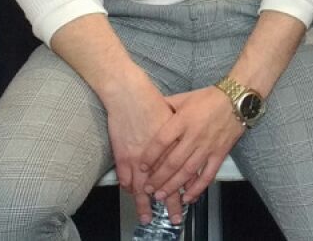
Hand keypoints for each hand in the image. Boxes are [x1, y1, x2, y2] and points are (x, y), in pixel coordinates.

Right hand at [103, 81, 177, 225]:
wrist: (129, 93)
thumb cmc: (151, 101)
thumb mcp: (176, 113)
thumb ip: (182, 132)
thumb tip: (189, 144)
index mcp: (176, 144)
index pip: (183, 172)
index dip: (186, 189)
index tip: (187, 202)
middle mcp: (159, 154)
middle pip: (166, 185)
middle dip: (170, 204)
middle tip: (173, 219)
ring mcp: (139, 156)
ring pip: (144, 186)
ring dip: (145, 203)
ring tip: (147, 217)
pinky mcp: (123, 155)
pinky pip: (126, 178)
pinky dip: (128, 188)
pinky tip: (131, 195)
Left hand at [140, 87, 245, 216]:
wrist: (237, 99)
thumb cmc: (208, 98)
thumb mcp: (184, 98)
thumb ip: (166, 106)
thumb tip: (148, 110)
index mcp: (183, 120)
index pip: (162, 141)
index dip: (150, 156)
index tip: (141, 168)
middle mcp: (194, 135)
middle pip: (173, 161)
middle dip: (158, 178)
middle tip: (147, 189)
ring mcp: (208, 146)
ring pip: (188, 171)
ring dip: (173, 186)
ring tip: (161, 196)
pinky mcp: (220, 153)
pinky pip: (208, 175)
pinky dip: (198, 188)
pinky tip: (187, 197)